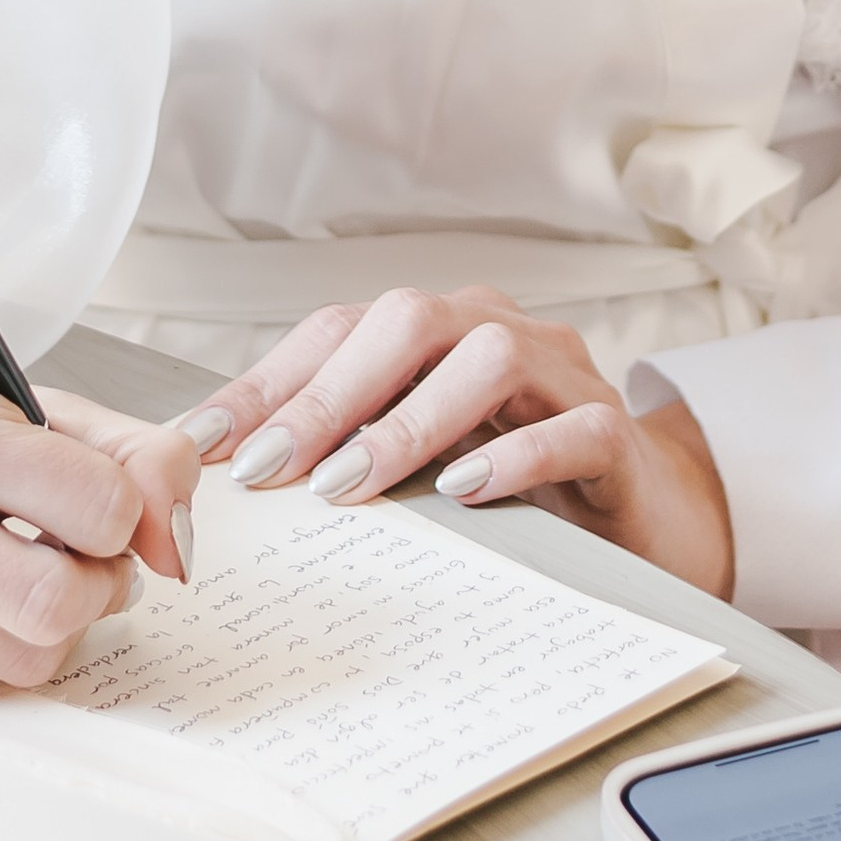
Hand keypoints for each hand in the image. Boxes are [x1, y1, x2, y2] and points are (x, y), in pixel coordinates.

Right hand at [0, 355, 202, 688]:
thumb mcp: (20, 402)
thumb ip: (129, 453)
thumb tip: (180, 543)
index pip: (98, 506)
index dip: (128, 514)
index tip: (108, 505)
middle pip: (58, 606)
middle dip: (100, 584)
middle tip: (83, 554)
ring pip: (26, 659)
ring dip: (53, 623)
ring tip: (20, 568)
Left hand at [179, 288, 733, 600]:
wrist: (641, 519)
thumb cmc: (510, 487)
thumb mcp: (416, 464)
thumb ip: (345, 453)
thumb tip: (231, 483)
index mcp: (436, 331)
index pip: (338, 331)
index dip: (266, 382)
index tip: (199, 445)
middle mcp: (496, 330)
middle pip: (408, 321)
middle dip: (328, 394)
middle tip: (270, 468)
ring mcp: (561, 375)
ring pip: (487, 356)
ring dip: (409, 420)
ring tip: (351, 485)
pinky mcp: (614, 433)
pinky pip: (571, 426)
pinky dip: (515, 453)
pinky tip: (465, 491)